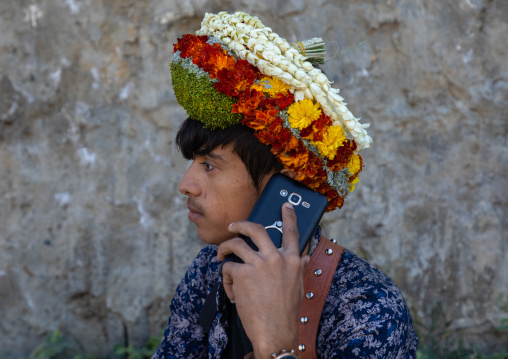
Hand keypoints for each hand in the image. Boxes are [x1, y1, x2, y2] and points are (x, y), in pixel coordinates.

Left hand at [217, 203, 309, 357]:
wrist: (275, 332)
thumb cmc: (285, 312)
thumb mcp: (298, 286)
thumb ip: (298, 268)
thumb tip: (305, 258)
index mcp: (293, 260)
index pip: (292, 232)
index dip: (288, 216)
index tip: (285, 204)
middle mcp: (277, 258)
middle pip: (255, 229)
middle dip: (241, 224)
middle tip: (233, 226)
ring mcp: (259, 264)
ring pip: (235, 244)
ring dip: (224, 250)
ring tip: (220, 257)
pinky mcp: (243, 273)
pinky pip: (228, 267)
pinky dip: (227, 279)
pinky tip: (233, 292)